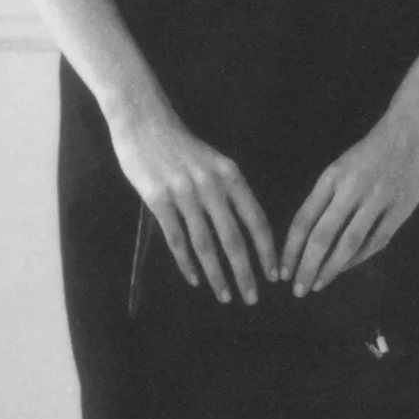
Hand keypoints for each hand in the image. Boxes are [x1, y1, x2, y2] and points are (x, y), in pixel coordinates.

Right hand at [105, 96, 277, 304]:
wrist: (144, 120)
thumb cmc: (180, 145)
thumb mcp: (213, 161)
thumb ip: (227, 191)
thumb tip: (243, 230)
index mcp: (230, 174)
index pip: (256, 220)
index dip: (267, 250)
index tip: (274, 274)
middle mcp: (211, 185)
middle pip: (234, 238)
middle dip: (246, 273)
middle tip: (252, 297)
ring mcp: (184, 192)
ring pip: (206, 244)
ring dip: (217, 275)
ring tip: (225, 295)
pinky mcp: (157, 199)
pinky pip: (177, 239)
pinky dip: (187, 263)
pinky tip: (195, 279)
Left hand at [281, 90, 418, 292]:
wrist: (417, 124)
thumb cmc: (378, 144)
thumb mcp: (345, 164)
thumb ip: (330, 196)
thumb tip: (312, 233)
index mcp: (332, 176)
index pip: (304, 219)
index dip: (290, 249)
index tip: (281, 270)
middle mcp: (351, 188)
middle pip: (321, 236)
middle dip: (306, 266)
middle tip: (296, 289)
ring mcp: (378, 199)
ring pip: (348, 243)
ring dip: (330, 268)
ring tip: (317, 285)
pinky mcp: (401, 208)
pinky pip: (375, 240)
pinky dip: (359, 258)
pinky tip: (346, 269)